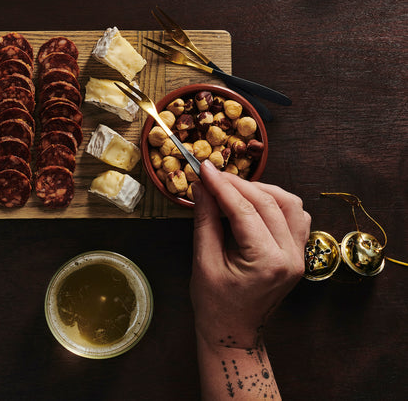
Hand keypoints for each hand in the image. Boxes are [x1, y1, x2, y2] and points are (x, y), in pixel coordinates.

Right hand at [189, 162, 309, 348]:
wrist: (234, 332)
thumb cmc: (215, 305)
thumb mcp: (203, 261)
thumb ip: (205, 220)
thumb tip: (202, 187)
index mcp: (267, 262)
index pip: (244, 210)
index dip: (221, 186)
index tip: (204, 169)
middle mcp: (291, 257)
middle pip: (268, 202)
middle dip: (237, 184)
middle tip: (211, 175)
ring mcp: (299, 255)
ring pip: (289, 204)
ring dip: (261, 190)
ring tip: (232, 189)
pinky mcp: (299, 254)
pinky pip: (296, 216)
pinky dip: (276, 203)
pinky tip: (254, 203)